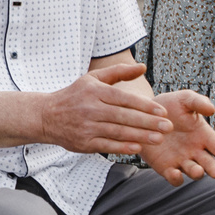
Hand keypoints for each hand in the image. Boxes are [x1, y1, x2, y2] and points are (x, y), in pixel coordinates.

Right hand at [38, 61, 172, 155]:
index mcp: (95, 91)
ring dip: (141, 136)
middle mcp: (90, 109)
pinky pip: (107, 146)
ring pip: (118, 132)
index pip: (124, 98)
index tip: (162, 111)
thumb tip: (142, 67)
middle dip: (148, 122)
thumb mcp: (93, 79)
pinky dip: (123, 148)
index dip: (145, 106)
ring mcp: (86, 127)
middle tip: (168, 127)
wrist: (46, 116)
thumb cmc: (74, 96)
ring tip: (159, 139)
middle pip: (124, 116)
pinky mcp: (83, 143)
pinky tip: (138, 148)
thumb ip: (118, 72)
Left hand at [142, 90, 214, 185]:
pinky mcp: (166, 168)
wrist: (144, 113)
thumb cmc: (170, 105)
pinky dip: (176, 178)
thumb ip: (198, 102)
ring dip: (197, 173)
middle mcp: (196, 151)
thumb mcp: (184, 99)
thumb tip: (212, 109)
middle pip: (211, 165)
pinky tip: (174, 172)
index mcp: (204, 136)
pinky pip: (174, 178)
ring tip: (198, 170)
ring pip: (194, 173)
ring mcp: (181, 161)